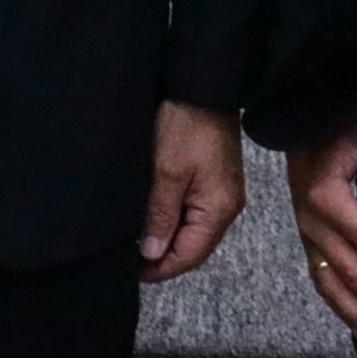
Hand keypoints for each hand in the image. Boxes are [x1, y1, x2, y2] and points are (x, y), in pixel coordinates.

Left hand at [139, 101, 246, 282]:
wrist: (201, 86)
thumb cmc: (184, 126)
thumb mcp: (167, 172)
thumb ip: (160, 215)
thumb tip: (152, 253)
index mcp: (219, 210)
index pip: (190, 255)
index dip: (160, 268)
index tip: (131, 271)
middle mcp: (227, 207)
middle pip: (195, 248)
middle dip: (164, 258)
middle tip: (130, 259)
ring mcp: (222, 193)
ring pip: (194, 231)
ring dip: (168, 240)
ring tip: (137, 243)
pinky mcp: (214, 180)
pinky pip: (195, 213)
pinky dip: (174, 222)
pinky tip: (153, 219)